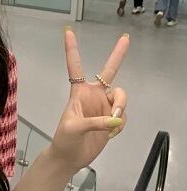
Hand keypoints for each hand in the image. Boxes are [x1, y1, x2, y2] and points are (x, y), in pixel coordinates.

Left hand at [49, 28, 128, 173]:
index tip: (68, 31)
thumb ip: (95, 122)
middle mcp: (93, 95)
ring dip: (120, 109)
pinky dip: (120, 125)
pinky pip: (123, 115)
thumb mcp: (74, 129)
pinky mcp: (111, 119)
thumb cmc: (64, 140)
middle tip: (126, 38)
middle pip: (110, 71)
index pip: (75, 67)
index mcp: (79, 92)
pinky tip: (110, 134)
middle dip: (118, 55)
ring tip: (111, 126)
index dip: (72, 49)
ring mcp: (103, 106)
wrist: (70, 158)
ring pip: (122, 98)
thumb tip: (115, 119)